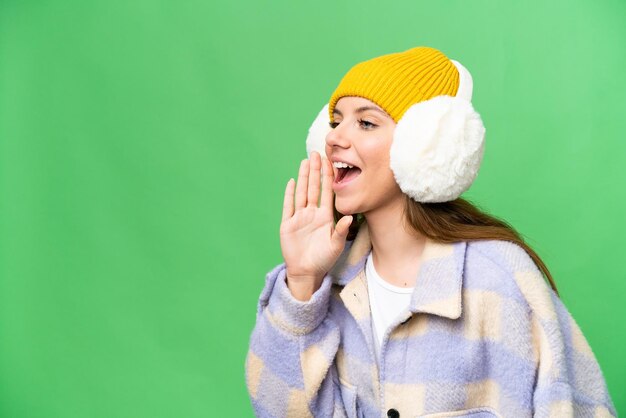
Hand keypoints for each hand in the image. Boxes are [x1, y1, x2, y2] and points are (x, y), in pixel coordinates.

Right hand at [280, 151, 352, 300]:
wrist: (306, 272)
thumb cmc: (323, 260)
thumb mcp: (335, 245)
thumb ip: (341, 231)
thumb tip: (349, 217)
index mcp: (325, 217)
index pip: (327, 192)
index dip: (328, 177)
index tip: (331, 162)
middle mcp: (312, 213)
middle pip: (314, 188)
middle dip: (315, 171)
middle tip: (317, 153)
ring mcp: (299, 217)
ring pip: (302, 192)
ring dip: (303, 177)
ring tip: (305, 162)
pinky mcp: (288, 224)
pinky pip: (289, 206)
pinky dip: (290, 194)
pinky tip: (292, 181)